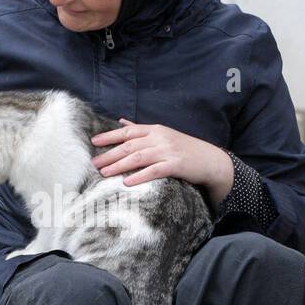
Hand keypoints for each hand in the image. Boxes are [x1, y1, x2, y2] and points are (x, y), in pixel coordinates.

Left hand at [90, 117, 233, 203]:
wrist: (210, 160)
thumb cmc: (184, 149)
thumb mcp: (163, 135)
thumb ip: (141, 130)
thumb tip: (121, 121)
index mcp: (155, 130)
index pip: (128, 131)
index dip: (110, 136)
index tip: (94, 142)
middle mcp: (160, 138)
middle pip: (129, 145)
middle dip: (110, 154)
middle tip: (94, 163)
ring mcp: (168, 151)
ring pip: (138, 157)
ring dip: (119, 165)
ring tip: (104, 173)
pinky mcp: (175, 165)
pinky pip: (154, 170)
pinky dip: (139, 176)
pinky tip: (127, 182)